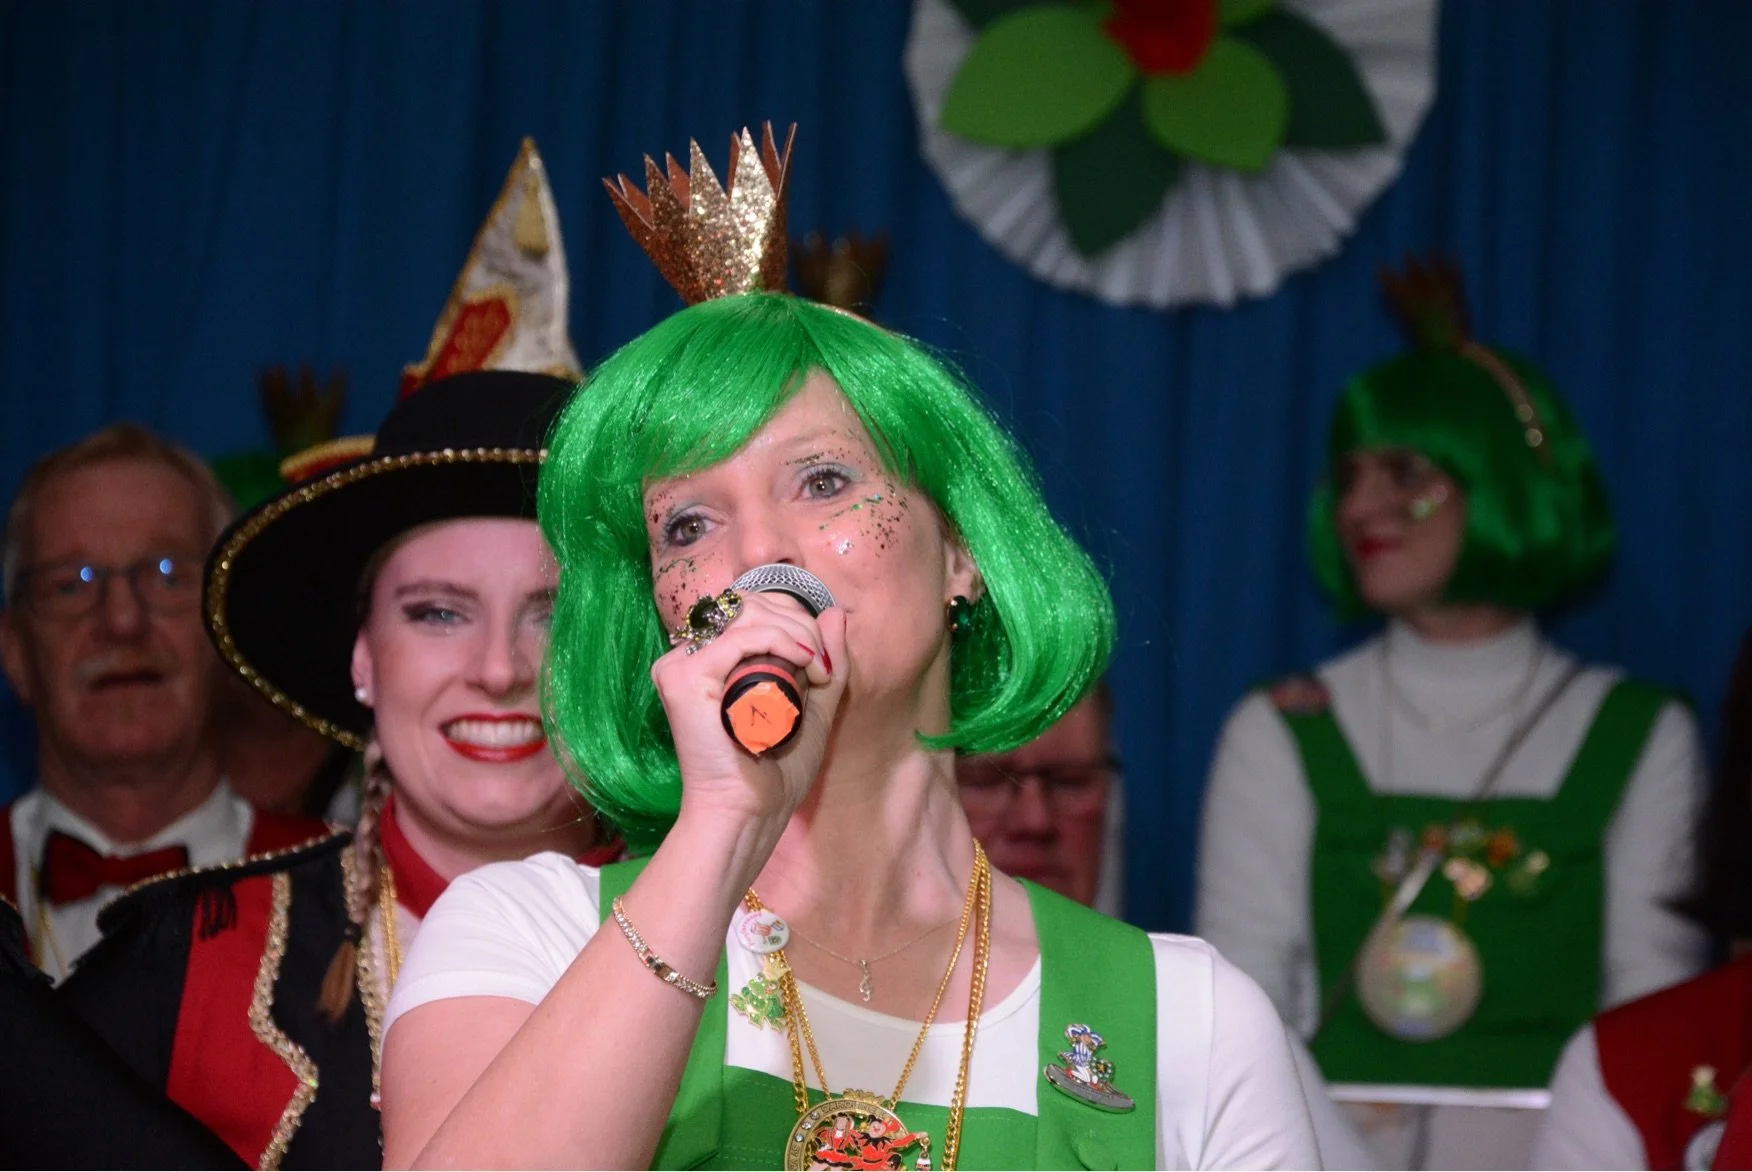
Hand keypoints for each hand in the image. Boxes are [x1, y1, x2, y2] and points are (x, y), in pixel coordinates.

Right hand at [650, 590, 848, 834]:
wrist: (749, 811)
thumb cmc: (776, 770)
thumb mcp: (814, 707)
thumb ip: (825, 662)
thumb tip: (834, 611)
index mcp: (715, 660)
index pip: (756, 609)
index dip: (797, 622)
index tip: (823, 664)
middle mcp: (693, 656)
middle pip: (751, 604)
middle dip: (800, 624)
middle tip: (822, 667)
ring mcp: (683, 664)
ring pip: (747, 613)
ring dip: (796, 633)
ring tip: (816, 670)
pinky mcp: (681, 676)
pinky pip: (738, 637)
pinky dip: (779, 641)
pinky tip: (803, 663)